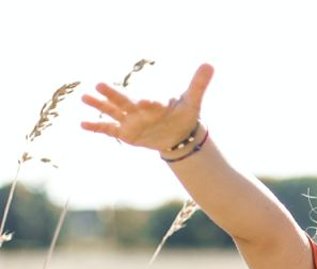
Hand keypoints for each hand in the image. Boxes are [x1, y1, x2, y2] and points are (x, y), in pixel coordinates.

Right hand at [80, 63, 213, 154]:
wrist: (178, 133)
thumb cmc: (184, 115)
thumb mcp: (193, 101)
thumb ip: (198, 84)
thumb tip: (210, 65)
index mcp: (154, 103)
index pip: (152, 103)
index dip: (151, 104)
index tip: (148, 103)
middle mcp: (138, 109)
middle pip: (124, 101)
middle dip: (113, 94)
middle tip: (99, 84)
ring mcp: (130, 120)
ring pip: (112, 111)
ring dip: (99, 105)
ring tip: (84, 97)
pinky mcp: (126, 133)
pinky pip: (109, 129)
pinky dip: (97, 127)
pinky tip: (83, 124)